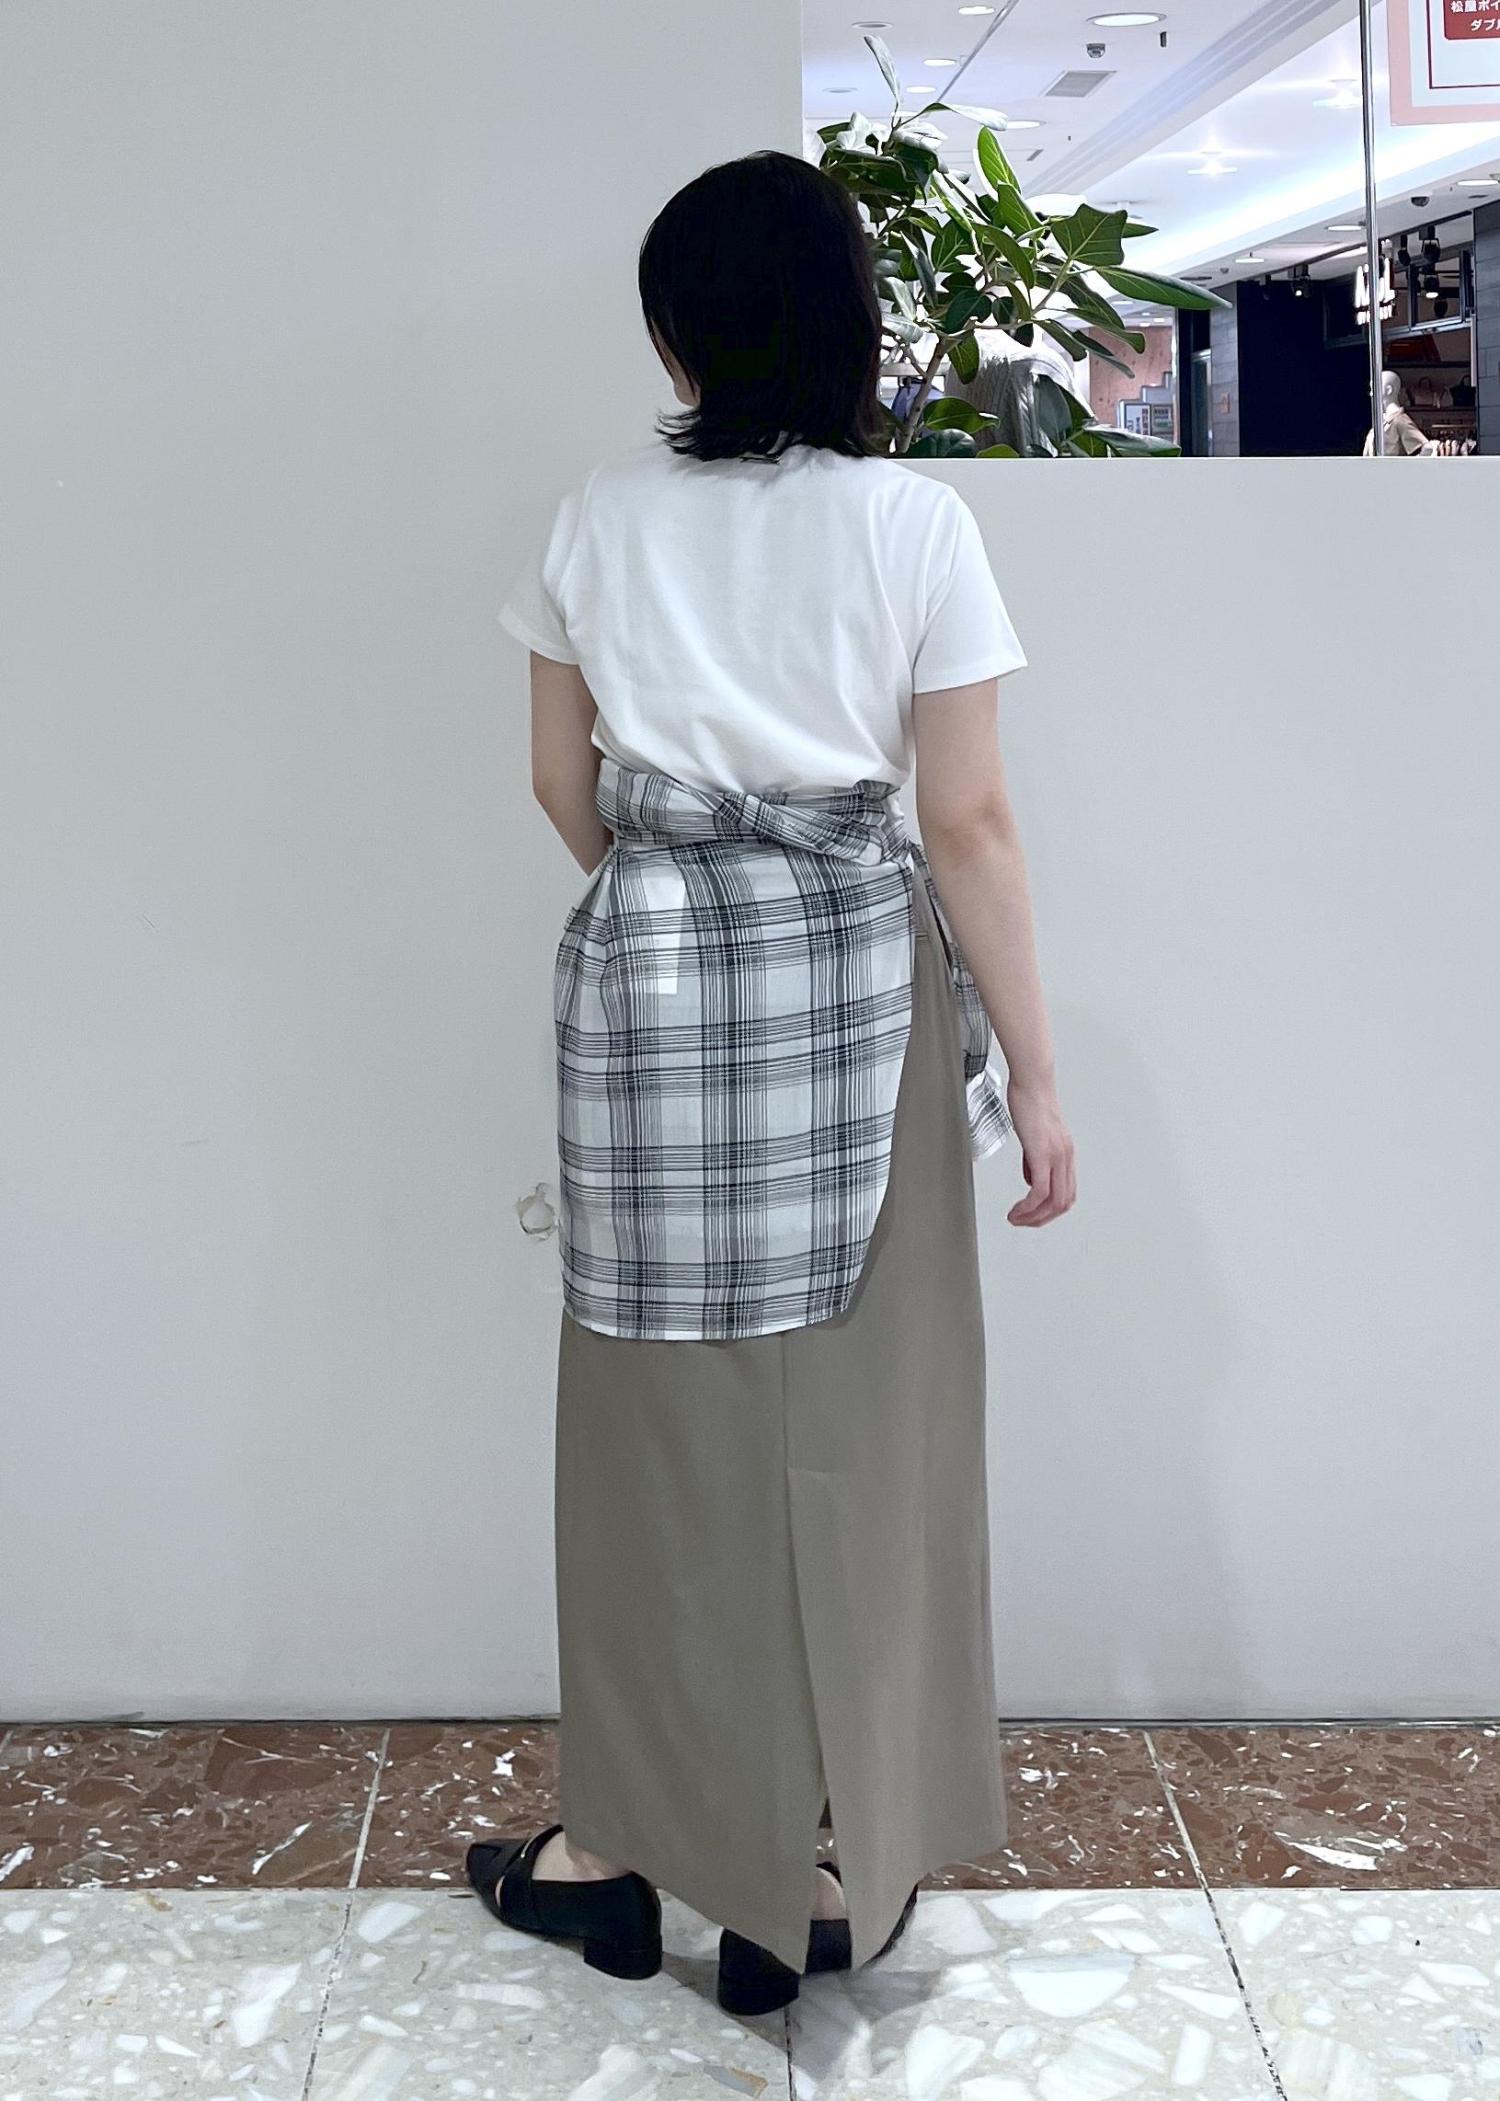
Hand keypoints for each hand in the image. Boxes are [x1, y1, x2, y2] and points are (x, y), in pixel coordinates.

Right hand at [1005, 1077, 1075, 1225]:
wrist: (1032, 1083)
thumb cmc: (1031, 1101)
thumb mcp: (1035, 1135)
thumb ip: (1034, 1158)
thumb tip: (1030, 1177)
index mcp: (1066, 1154)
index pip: (1067, 1193)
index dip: (1050, 1210)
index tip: (1032, 1214)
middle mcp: (1066, 1158)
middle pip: (1064, 1203)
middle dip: (1042, 1219)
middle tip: (1022, 1222)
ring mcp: (1056, 1157)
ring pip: (1054, 1202)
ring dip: (1034, 1217)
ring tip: (1016, 1219)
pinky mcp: (1042, 1155)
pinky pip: (1039, 1191)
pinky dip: (1028, 1207)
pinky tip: (1016, 1209)